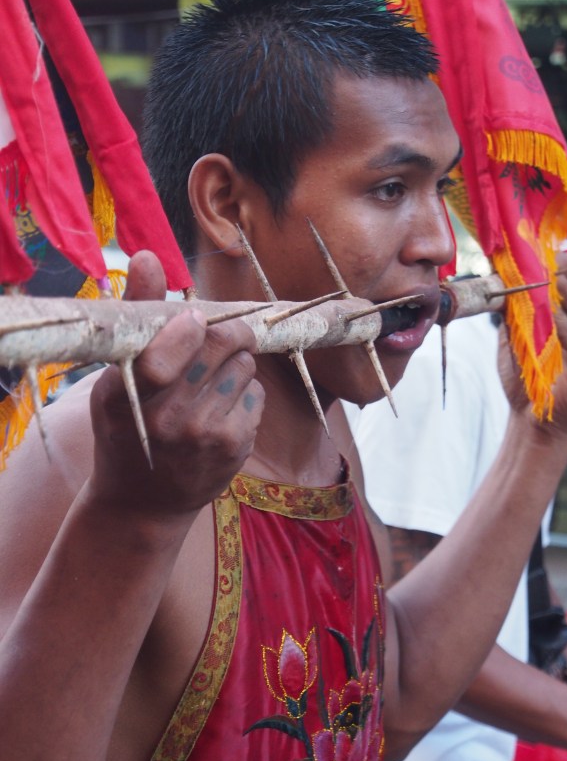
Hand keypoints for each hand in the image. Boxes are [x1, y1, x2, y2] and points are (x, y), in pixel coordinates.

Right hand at [88, 251, 264, 517]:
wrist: (141, 504)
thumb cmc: (125, 428)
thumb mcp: (115, 377)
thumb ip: (136, 316)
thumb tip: (147, 256)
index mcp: (126, 397)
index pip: (168, 350)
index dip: (189, 327)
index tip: (193, 319)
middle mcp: (167, 420)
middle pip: (224, 344)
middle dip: (230, 331)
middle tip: (224, 333)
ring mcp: (205, 436)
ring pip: (246, 365)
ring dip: (236, 362)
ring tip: (212, 381)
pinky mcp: (235, 447)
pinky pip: (257, 393)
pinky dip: (244, 391)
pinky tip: (220, 409)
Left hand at [500, 247, 566, 434]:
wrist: (530, 415)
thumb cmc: (526, 376)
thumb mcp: (517, 335)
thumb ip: (514, 309)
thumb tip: (499, 280)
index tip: (552, 249)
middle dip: (566, 267)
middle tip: (547, 260)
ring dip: (562, 288)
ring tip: (547, 277)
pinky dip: (560, 320)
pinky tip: (548, 312)